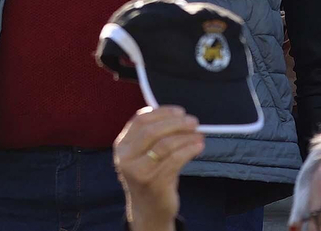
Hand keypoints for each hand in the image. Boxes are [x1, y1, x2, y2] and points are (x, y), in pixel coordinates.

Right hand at [114, 106, 204, 230]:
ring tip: (199, 134)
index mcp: (122, 146)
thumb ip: (153, 134)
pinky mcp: (154, 184)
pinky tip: (199, 147)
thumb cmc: (151, 175)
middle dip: (176, 123)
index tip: (179, 111)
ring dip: (185, 137)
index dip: (161, 112)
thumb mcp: (144, 153)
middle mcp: (126, 159)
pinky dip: (189, 150)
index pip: (140, 121)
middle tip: (193, 121)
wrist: (149, 209)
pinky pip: (175, 160)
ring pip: (165, 145)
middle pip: (152, 132)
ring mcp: (139, 172)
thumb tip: (177, 115)